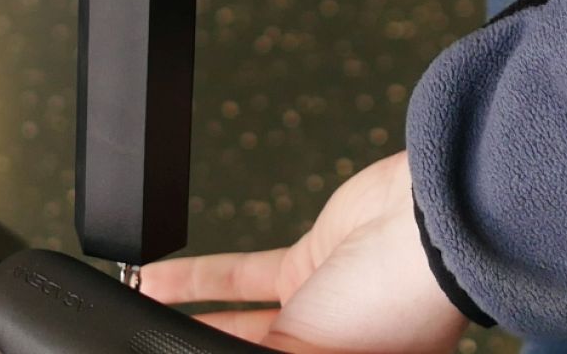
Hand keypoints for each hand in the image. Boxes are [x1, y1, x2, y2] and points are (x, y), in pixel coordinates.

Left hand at [141, 151, 468, 353]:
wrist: (425, 224)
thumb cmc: (395, 305)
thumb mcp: (317, 352)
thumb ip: (263, 350)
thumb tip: (210, 346)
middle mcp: (335, 347)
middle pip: (251, 352)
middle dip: (200, 345)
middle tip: (156, 341)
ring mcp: (319, 305)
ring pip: (238, 321)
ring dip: (186, 317)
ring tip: (140, 313)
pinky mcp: (307, 260)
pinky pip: (242, 278)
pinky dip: (197, 280)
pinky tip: (157, 283)